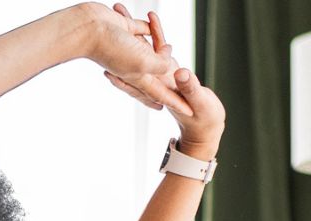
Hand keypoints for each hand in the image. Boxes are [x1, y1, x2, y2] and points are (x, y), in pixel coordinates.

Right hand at [84, 3, 184, 110]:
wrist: (87, 29)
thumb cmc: (112, 48)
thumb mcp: (143, 62)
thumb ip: (161, 64)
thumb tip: (168, 56)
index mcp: (139, 77)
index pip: (161, 94)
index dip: (176, 103)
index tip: (190, 113)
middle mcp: (134, 65)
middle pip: (156, 78)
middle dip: (166, 87)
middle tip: (178, 96)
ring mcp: (130, 49)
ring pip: (150, 51)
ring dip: (160, 50)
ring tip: (169, 51)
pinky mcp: (126, 31)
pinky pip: (142, 30)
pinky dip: (149, 27)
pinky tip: (153, 23)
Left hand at [99, 6, 225, 155]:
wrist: (207, 120)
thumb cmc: (204, 117)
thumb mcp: (199, 101)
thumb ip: (189, 87)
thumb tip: (180, 72)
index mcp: (157, 90)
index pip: (133, 82)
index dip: (118, 73)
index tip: (104, 60)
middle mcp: (153, 79)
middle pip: (129, 59)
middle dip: (116, 41)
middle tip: (104, 24)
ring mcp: (158, 71)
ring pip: (140, 46)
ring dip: (129, 28)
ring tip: (118, 9)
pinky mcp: (167, 64)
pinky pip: (158, 43)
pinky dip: (153, 29)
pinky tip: (148, 15)